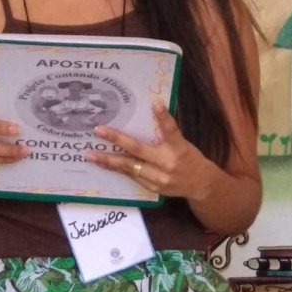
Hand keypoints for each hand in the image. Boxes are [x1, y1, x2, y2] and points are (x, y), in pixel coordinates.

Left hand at [86, 102, 207, 200]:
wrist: (201, 185)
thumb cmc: (189, 158)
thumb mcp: (183, 143)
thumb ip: (166, 135)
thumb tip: (149, 115)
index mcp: (179, 148)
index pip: (171, 130)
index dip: (164, 118)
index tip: (155, 104)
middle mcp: (168, 163)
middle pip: (139, 150)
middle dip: (117, 140)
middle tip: (98, 131)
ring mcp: (159, 178)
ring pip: (130, 166)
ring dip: (109, 160)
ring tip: (91, 155)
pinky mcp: (152, 187)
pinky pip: (132, 176)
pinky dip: (117, 169)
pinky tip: (104, 164)